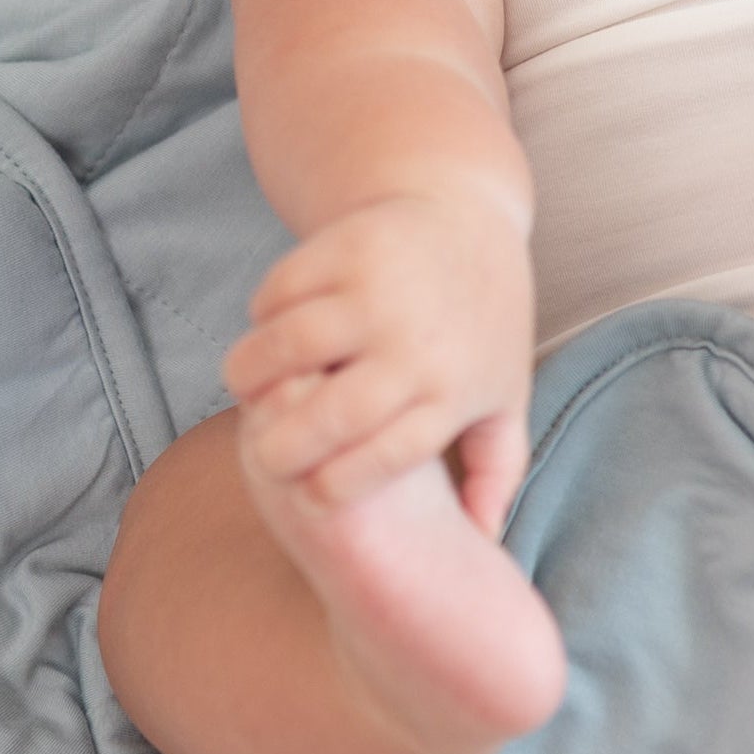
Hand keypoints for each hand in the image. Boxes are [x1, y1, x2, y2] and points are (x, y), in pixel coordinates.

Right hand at [221, 184, 534, 523]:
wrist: (469, 214)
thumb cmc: (481, 323)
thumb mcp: (504, 395)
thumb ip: (496, 471)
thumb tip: (484, 540)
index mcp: (452, 391)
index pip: (383, 460)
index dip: (332, 490)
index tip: (310, 497)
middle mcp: (417, 344)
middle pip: (332, 415)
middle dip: (283, 449)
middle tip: (266, 455)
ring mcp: (381, 290)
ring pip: (290, 347)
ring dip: (252, 374)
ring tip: (249, 389)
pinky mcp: (348, 244)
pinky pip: (279, 291)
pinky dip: (261, 316)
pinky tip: (269, 329)